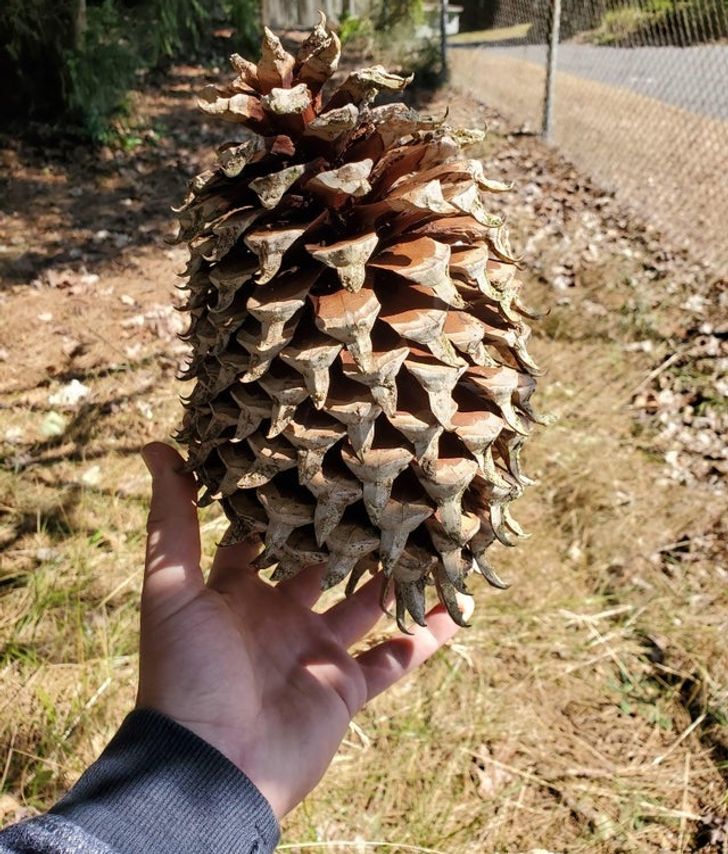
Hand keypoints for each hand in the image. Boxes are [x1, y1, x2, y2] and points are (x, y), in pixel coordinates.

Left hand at [137, 442, 471, 818]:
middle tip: (382, 491)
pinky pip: (394, 660)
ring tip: (425, 536)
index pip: (264, 538)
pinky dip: (424, 638)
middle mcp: (280, 617)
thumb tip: (156, 447)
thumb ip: (171, 520)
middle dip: (346, 535)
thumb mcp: (172, 588)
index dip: (284, 505)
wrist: (213, 768)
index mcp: (238, 593)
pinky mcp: (346, 689)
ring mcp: (316, 653)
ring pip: (363, 607)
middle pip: (322, 567)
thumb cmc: (187, 671)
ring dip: (391, 578)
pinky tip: (454, 607)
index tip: (314, 463)